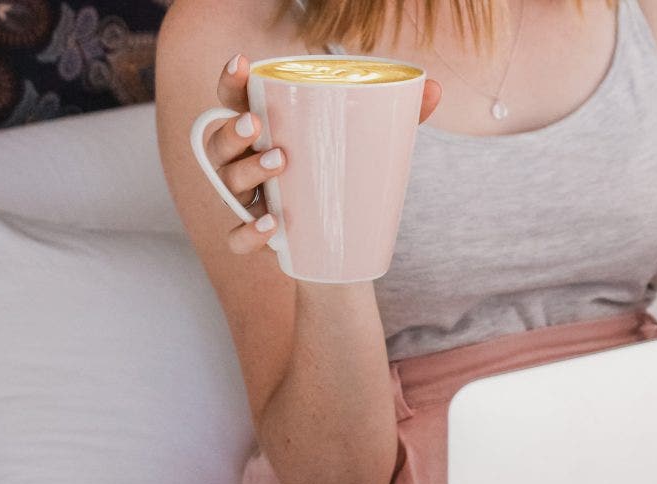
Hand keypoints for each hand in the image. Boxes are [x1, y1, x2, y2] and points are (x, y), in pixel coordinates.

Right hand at [206, 53, 442, 254]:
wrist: (342, 247)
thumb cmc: (345, 181)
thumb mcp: (368, 147)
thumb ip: (398, 117)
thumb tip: (436, 89)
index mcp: (265, 133)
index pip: (234, 101)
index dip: (230, 82)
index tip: (242, 62)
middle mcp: (245, 164)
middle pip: (219, 144)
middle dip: (232, 131)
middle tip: (258, 124)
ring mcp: (248, 203)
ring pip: (226, 184)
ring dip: (246, 172)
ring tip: (280, 163)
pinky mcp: (257, 240)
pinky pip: (237, 237)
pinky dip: (249, 232)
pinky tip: (273, 224)